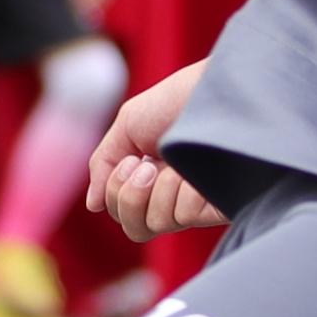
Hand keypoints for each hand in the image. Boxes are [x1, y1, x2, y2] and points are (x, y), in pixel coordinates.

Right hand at [89, 62, 220, 238]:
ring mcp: (199, 201)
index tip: (132, 158)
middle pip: (136, 229)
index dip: (117, 191)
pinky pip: (185, 216)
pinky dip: (183, 191)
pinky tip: (199, 170)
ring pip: (158, 224)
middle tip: (147, 166)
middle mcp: (176, 193)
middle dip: (129, 197)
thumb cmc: (180, 98)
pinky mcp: (220, 206)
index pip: (121, 210)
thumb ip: (104, 164)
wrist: (222, 87)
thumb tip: (93, 205)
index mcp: (153, 176)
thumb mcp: (129, 124)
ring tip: (176, 163)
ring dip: (160, 189)